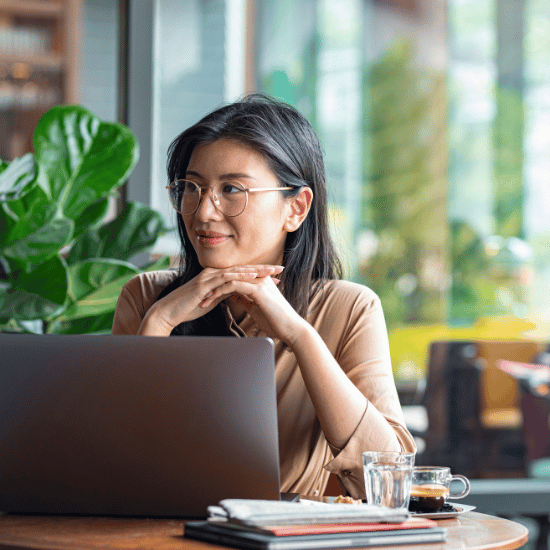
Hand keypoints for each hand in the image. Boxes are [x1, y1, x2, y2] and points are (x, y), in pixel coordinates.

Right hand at [139, 265, 282, 335]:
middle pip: (243, 268)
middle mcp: (214, 272)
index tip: (276, 275)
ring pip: (237, 270)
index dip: (260, 273)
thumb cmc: (189, 308)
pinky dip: (240, 276)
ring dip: (256, 270)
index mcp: (217, 276)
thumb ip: (224, 294)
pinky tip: (253, 276)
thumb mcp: (212, 300)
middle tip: (281, 269)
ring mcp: (209, 276)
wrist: (169, 312)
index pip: (242, 272)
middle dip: (263, 268)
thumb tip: (237, 294)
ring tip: (272, 271)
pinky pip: (226, 277)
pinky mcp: (205, 283)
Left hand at [198, 269, 308, 346]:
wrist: (291, 329)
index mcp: (258, 281)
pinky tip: (211, 299)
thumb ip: (245, 299)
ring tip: (201, 299)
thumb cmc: (276, 321)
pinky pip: (233, 286)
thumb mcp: (256, 308)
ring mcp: (258, 282)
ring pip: (229, 279)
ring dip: (213, 289)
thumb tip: (234, 297)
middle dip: (212, 286)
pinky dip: (220, 292)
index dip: (218, 286)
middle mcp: (258, 278)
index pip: (233, 279)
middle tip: (198, 295)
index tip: (205, 295)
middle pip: (229, 277)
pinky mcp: (257, 289)